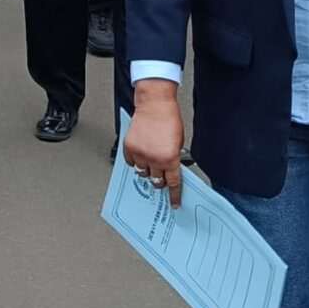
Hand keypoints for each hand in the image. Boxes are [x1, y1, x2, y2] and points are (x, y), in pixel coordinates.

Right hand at [124, 85, 186, 208]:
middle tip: (162, 174)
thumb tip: (171, 170)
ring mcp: (140, 153)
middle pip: (157, 180)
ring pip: (143, 173)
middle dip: (161, 180)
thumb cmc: (169, 119)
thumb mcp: (179, 142)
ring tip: (151, 160)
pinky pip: (132, 163)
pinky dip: (136, 161)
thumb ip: (175, 157)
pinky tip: (141, 153)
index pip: (173, 183)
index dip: (174, 195)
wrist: (155, 104)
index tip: (174, 203)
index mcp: (170, 158)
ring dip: (148, 170)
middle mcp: (155, 158)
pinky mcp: (129, 147)